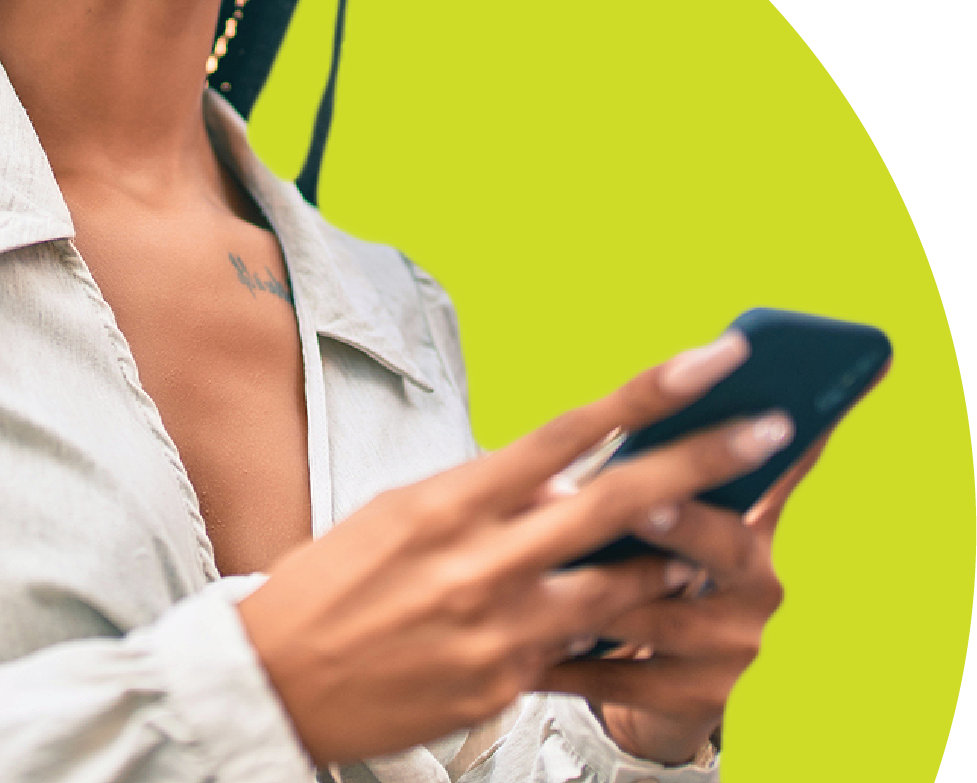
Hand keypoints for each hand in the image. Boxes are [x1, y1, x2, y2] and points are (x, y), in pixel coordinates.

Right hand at [236, 334, 793, 765]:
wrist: (276, 679)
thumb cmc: (330, 582)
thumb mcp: (398, 512)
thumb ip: (481, 496)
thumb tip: (555, 482)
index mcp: (449, 499)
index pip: (565, 431)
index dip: (645, 393)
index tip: (708, 360)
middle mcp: (482, 558)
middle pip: (615, 501)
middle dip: (702, 462)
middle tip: (771, 427)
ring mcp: (500, 628)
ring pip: (622, 587)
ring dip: (680, 560)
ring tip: (734, 536)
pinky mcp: (505, 686)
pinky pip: (585, 655)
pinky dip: (625, 632)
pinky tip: (659, 619)